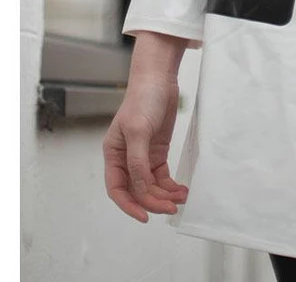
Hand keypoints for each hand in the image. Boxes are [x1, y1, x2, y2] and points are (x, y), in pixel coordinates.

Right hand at [102, 68, 188, 221]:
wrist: (159, 78)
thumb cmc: (143, 99)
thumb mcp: (138, 130)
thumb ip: (138, 161)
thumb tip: (141, 189)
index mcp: (113, 154)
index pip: (117, 188)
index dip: (129, 205)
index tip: (145, 217)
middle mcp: (126, 158)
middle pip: (137, 190)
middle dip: (153, 201)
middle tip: (171, 208)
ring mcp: (143, 156)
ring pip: (151, 186)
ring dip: (165, 195)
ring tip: (181, 198)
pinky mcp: (157, 151)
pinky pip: (162, 176)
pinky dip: (171, 185)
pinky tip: (181, 189)